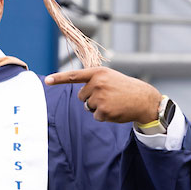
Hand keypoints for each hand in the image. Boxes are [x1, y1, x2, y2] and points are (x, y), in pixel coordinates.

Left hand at [44, 67, 160, 123]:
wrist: (143, 99)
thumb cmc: (125, 88)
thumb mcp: (110, 78)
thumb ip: (94, 81)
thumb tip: (80, 93)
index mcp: (98, 73)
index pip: (74, 76)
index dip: (58, 78)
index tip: (46, 80)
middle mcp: (97, 83)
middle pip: (81, 96)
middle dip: (91, 99)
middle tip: (108, 96)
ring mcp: (99, 97)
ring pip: (88, 107)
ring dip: (98, 108)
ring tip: (113, 102)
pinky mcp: (103, 110)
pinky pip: (96, 116)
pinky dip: (104, 116)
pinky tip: (115, 110)